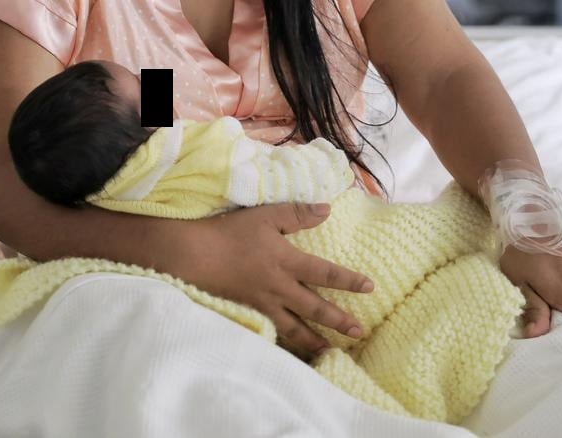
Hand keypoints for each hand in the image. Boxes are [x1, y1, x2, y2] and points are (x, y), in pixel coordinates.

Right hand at [169, 202, 374, 359]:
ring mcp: (262, 303)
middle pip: (314, 308)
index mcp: (286, 261)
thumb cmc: (229, 233)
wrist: (193, 255)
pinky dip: (286, 343)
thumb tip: (327, 210)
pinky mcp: (247, 311)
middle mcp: (278, 287)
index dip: (348, 281)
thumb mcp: (265, 215)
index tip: (369, 287)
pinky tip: (292, 350)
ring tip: (330, 351)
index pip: (324, 273)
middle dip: (338, 320)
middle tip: (359, 332)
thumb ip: (297, 213)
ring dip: (314, 340)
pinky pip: (272, 331)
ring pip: (294, 327)